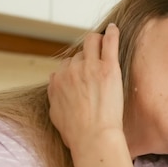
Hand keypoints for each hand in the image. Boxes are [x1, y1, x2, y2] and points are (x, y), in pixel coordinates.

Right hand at [48, 23, 124, 149]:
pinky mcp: (108, 68)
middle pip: (79, 55)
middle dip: (87, 58)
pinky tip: (113, 28)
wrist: (93, 138)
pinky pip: (108, 42)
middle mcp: (71, 71)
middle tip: (97, 65)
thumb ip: (54, 96)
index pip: (66, 66)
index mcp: (57, 81)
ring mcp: (90, 67)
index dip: (76, 69)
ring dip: (97, 42)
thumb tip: (55, 87)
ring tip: (104, 43)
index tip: (85, 74)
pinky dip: (111, 33)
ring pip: (91, 42)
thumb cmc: (77, 134)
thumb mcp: (55, 115)